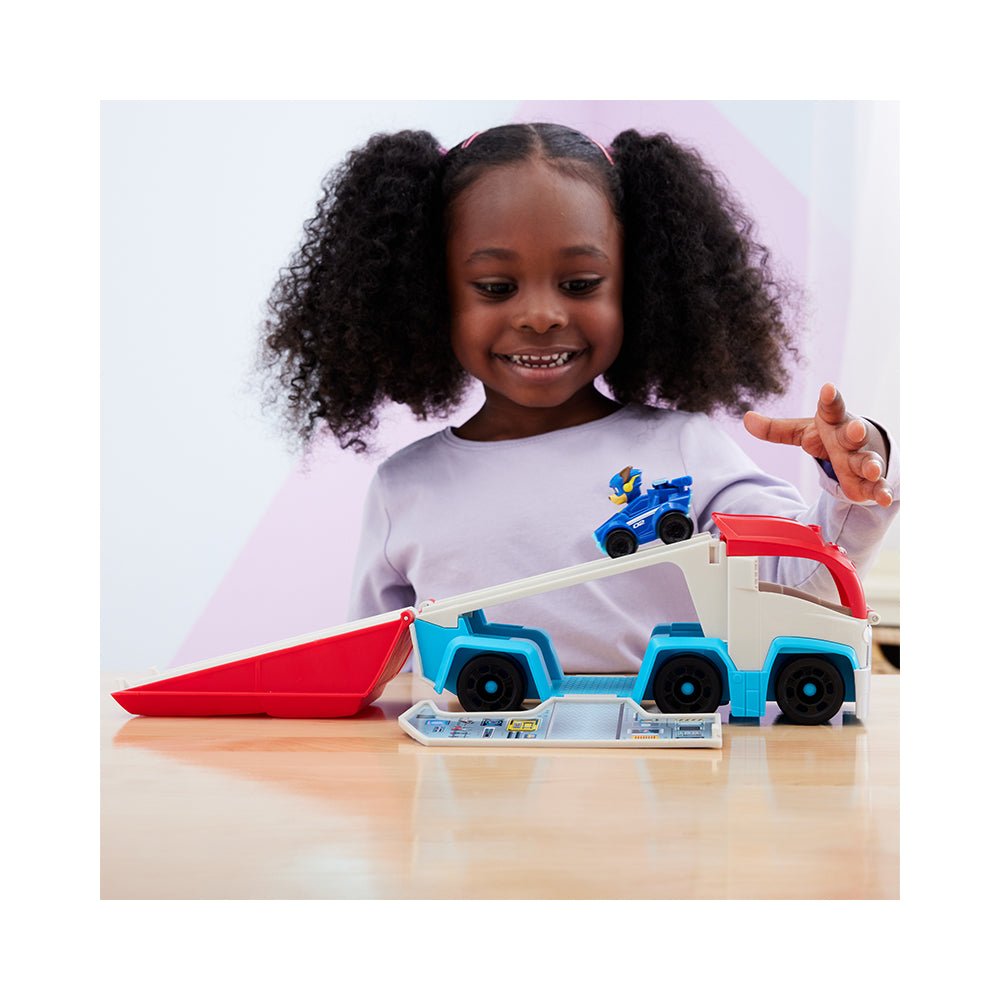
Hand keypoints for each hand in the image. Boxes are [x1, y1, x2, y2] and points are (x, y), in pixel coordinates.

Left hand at [743, 383, 893, 506]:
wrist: (861, 450)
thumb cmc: (831, 436)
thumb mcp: (803, 432)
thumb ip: (776, 429)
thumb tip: (746, 418)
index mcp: (834, 422)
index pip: (832, 407)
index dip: (830, 398)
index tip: (828, 388)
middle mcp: (851, 439)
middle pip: (853, 434)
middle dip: (855, 432)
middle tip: (856, 429)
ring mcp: (862, 459)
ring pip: (867, 461)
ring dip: (871, 465)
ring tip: (872, 469)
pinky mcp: (869, 481)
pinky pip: (876, 486)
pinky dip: (880, 491)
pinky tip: (883, 498)